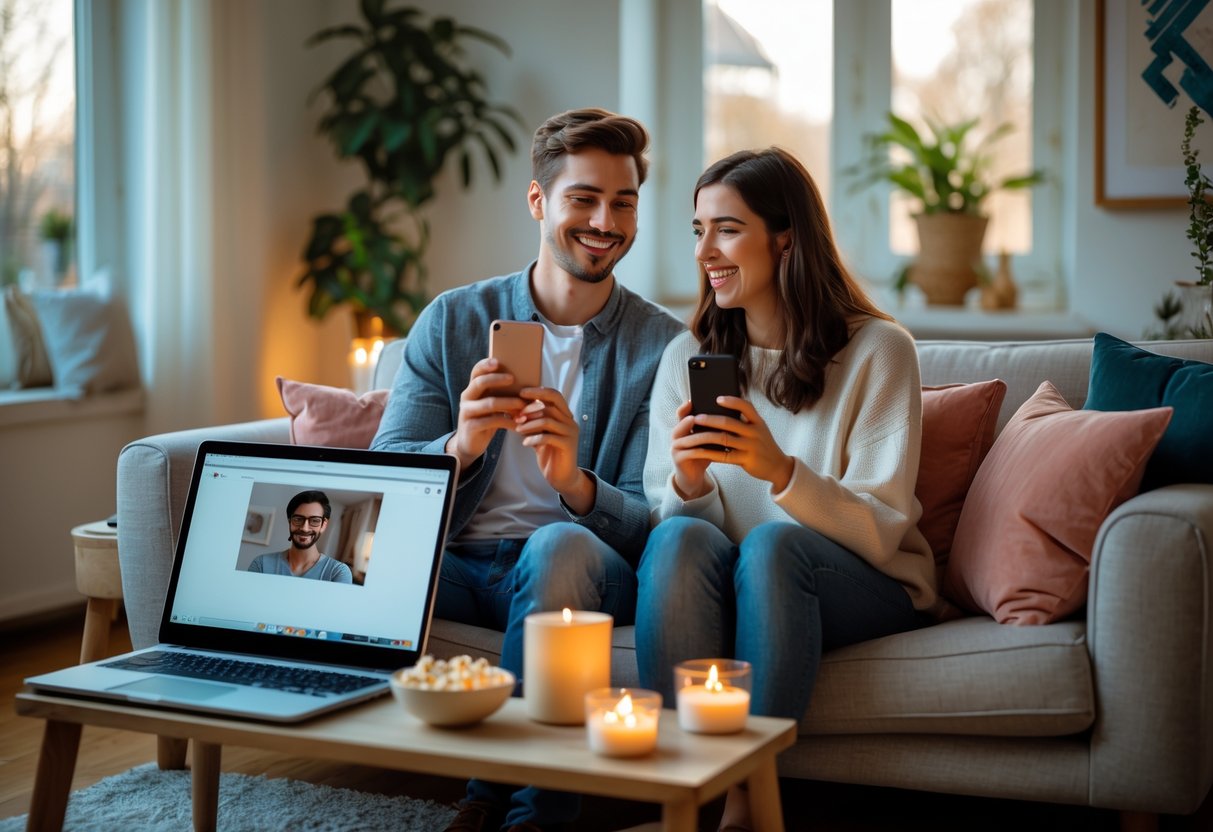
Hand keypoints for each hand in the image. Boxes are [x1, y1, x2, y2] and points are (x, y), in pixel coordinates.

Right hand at [445, 357, 527, 469]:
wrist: (470, 444)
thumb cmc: (486, 420)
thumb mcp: (491, 405)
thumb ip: (501, 394)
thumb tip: (526, 383)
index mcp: (473, 389)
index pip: (476, 371)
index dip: (485, 364)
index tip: (498, 361)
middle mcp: (467, 398)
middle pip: (480, 383)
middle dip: (497, 379)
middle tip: (513, 378)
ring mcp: (467, 412)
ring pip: (489, 403)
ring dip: (509, 403)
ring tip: (523, 405)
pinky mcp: (471, 427)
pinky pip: (491, 421)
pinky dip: (508, 421)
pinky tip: (519, 423)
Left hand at [515, 387, 594, 513]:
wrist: (562, 477)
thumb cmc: (548, 453)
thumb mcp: (538, 433)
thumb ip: (530, 421)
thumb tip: (511, 407)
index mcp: (565, 415)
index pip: (554, 395)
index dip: (538, 391)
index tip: (520, 392)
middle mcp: (571, 421)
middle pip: (551, 406)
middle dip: (530, 409)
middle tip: (516, 415)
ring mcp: (571, 433)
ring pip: (548, 420)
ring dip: (529, 424)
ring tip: (517, 430)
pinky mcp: (568, 445)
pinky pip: (548, 437)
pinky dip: (534, 438)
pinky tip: (525, 443)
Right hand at [668, 400, 713, 498]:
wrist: (694, 475)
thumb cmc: (703, 454)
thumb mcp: (707, 439)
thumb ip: (712, 427)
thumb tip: (730, 412)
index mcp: (683, 428)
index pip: (681, 414)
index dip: (684, 408)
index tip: (691, 401)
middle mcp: (677, 436)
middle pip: (681, 425)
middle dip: (689, 420)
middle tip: (696, 416)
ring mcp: (676, 448)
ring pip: (687, 439)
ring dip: (697, 436)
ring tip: (707, 432)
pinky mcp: (679, 460)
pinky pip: (691, 453)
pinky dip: (702, 451)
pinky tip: (713, 450)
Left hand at [683, 396, 794, 492]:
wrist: (777, 466)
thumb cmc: (763, 444)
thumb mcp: (760, 428)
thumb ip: (746, 420)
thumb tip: (726, 407)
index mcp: (758, 422)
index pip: (746, 406)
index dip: (732, 401)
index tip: (718, 398)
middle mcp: (755, 432)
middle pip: (729, 422)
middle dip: (710, 419)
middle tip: (696, 417)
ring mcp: (750, 447)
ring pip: (724, 439)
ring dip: (707, 435)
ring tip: (695, 434)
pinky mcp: (746, 460)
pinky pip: (724, 456)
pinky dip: (711, 452)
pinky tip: (701, 451)